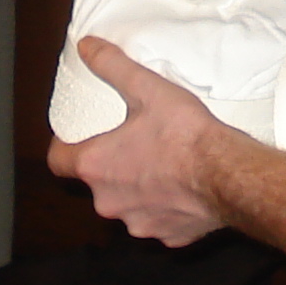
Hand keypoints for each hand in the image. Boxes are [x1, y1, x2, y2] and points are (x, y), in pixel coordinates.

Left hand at [46, 37, 239, 246]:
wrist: (227, 174)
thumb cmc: (183, 134)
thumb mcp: (146, 87)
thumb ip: (111, 65)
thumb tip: (86, 47)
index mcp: (96, 167)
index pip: (58, 161)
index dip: (64, 146)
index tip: (77, 135)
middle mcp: (109, 202)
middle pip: (97, 182)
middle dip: (111, 164)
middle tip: (133, 141)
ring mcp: (138, 224)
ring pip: (128, 203)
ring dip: (137, 187)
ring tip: (161, 163)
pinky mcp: (168, 237)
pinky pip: (158, 220)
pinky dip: (165, 206)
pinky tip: (183, 188)